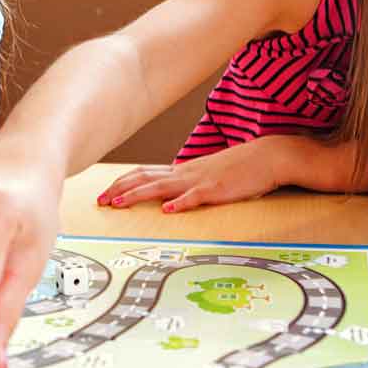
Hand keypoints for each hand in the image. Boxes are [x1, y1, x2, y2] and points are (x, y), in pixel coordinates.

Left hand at [97, 135, 297, 211]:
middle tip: (99, 201)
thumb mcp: (208, 176)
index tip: (105, 193)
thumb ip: (190, 185)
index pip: (144, 173)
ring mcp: (200, 181)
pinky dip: (180, 203)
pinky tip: (167, 210)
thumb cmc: (240, 169)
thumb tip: (171, 198)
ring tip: (118, 203)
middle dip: (119, 189)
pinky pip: (196, 197)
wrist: (269, 156)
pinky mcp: (218, 190)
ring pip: (162, 186)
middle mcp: (185, 173)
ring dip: (137, 195)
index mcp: (183, 171)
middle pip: (144, 178)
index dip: (122, 183)